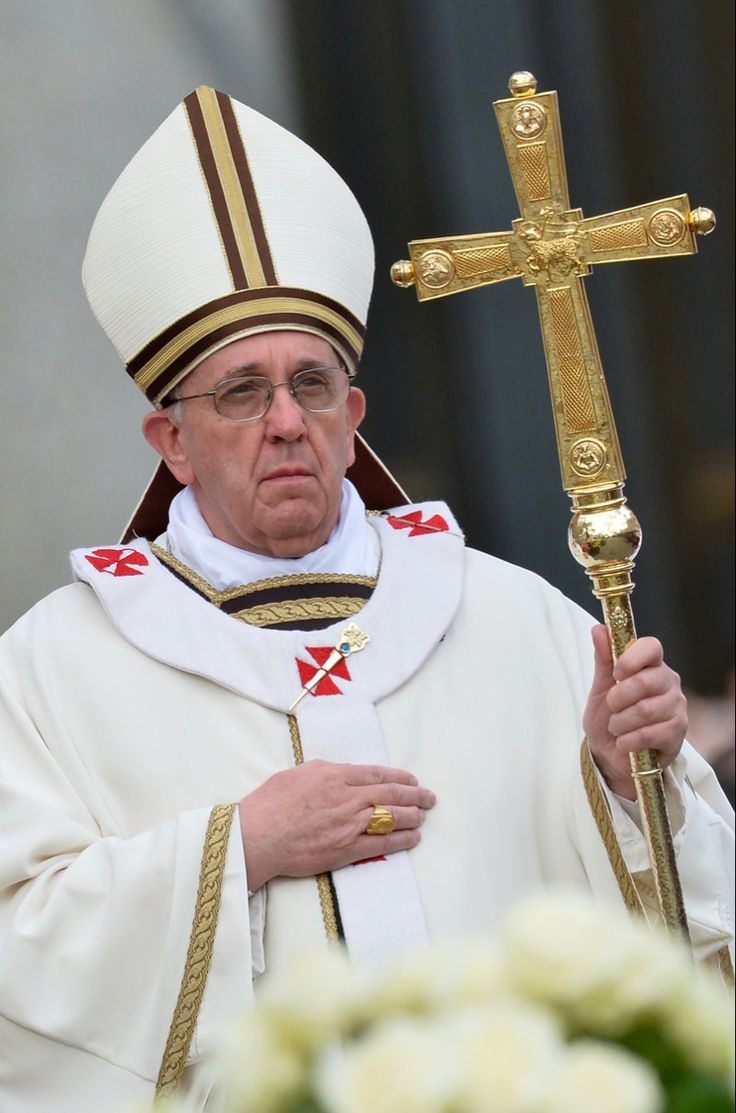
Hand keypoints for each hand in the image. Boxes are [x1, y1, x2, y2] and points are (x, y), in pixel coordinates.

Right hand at [238, 760, 435, 890]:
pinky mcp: (345, 850)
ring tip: (424, 815)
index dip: (399, 777)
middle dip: (415, 795)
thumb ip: (327, 770)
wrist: (256, 836)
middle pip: (391, 794)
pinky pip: (381, 844)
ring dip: (413, 816)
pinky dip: (402, 840)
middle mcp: (347, 798)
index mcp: (335, 776)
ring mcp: (349, 825)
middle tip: (429, 797)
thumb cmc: (271, 802)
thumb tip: (346, 773)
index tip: (412, 779)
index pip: (377, 774)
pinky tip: (413, 837)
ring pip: (392, 818)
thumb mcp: (299, 772)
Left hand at [583, 625, 687, 799]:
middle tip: (611, 708)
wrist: (611, 754)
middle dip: (617, 698)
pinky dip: (628, 741)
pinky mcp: (678, 733)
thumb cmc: (608, 716)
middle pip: (644, 681)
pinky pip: (649, 734)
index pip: (652, 647)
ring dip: (620, 723)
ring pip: (645, 710)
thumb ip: (603, 659)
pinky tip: (624, 743)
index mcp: (651, 665)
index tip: (616, 674)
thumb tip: (599, 628)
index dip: (631, 658)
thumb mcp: (600, 687)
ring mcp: (677, 708)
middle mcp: (669, 682)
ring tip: (616, 728)